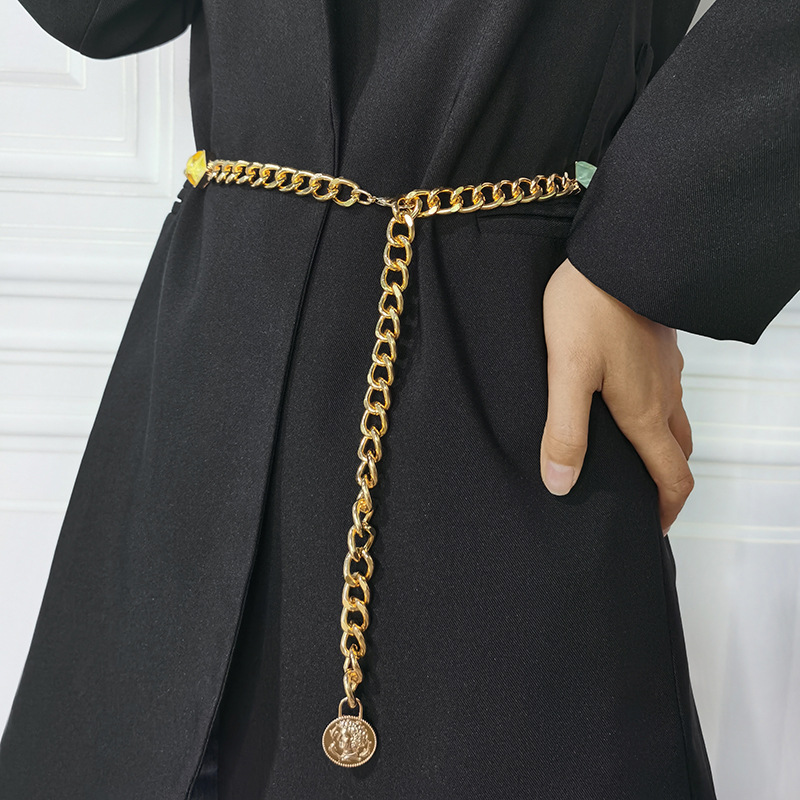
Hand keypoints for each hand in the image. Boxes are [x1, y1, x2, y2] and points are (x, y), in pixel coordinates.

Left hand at [540, 258, 693, 533]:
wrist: (618, 253)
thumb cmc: (588, 310)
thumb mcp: (567, 373)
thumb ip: (565, 430)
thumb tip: (561, 484)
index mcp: (645, 412)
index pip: (673, 477)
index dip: (666, 510)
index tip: (651, 528)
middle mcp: (664, 395)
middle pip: (677, 452)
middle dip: (665, 482)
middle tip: (642, 499)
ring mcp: (666, 370)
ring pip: (674, 421)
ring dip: (661, 448)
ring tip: (631, 457)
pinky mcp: (659, 347)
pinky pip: (666, 392)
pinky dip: (655, 414)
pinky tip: (626, 403)